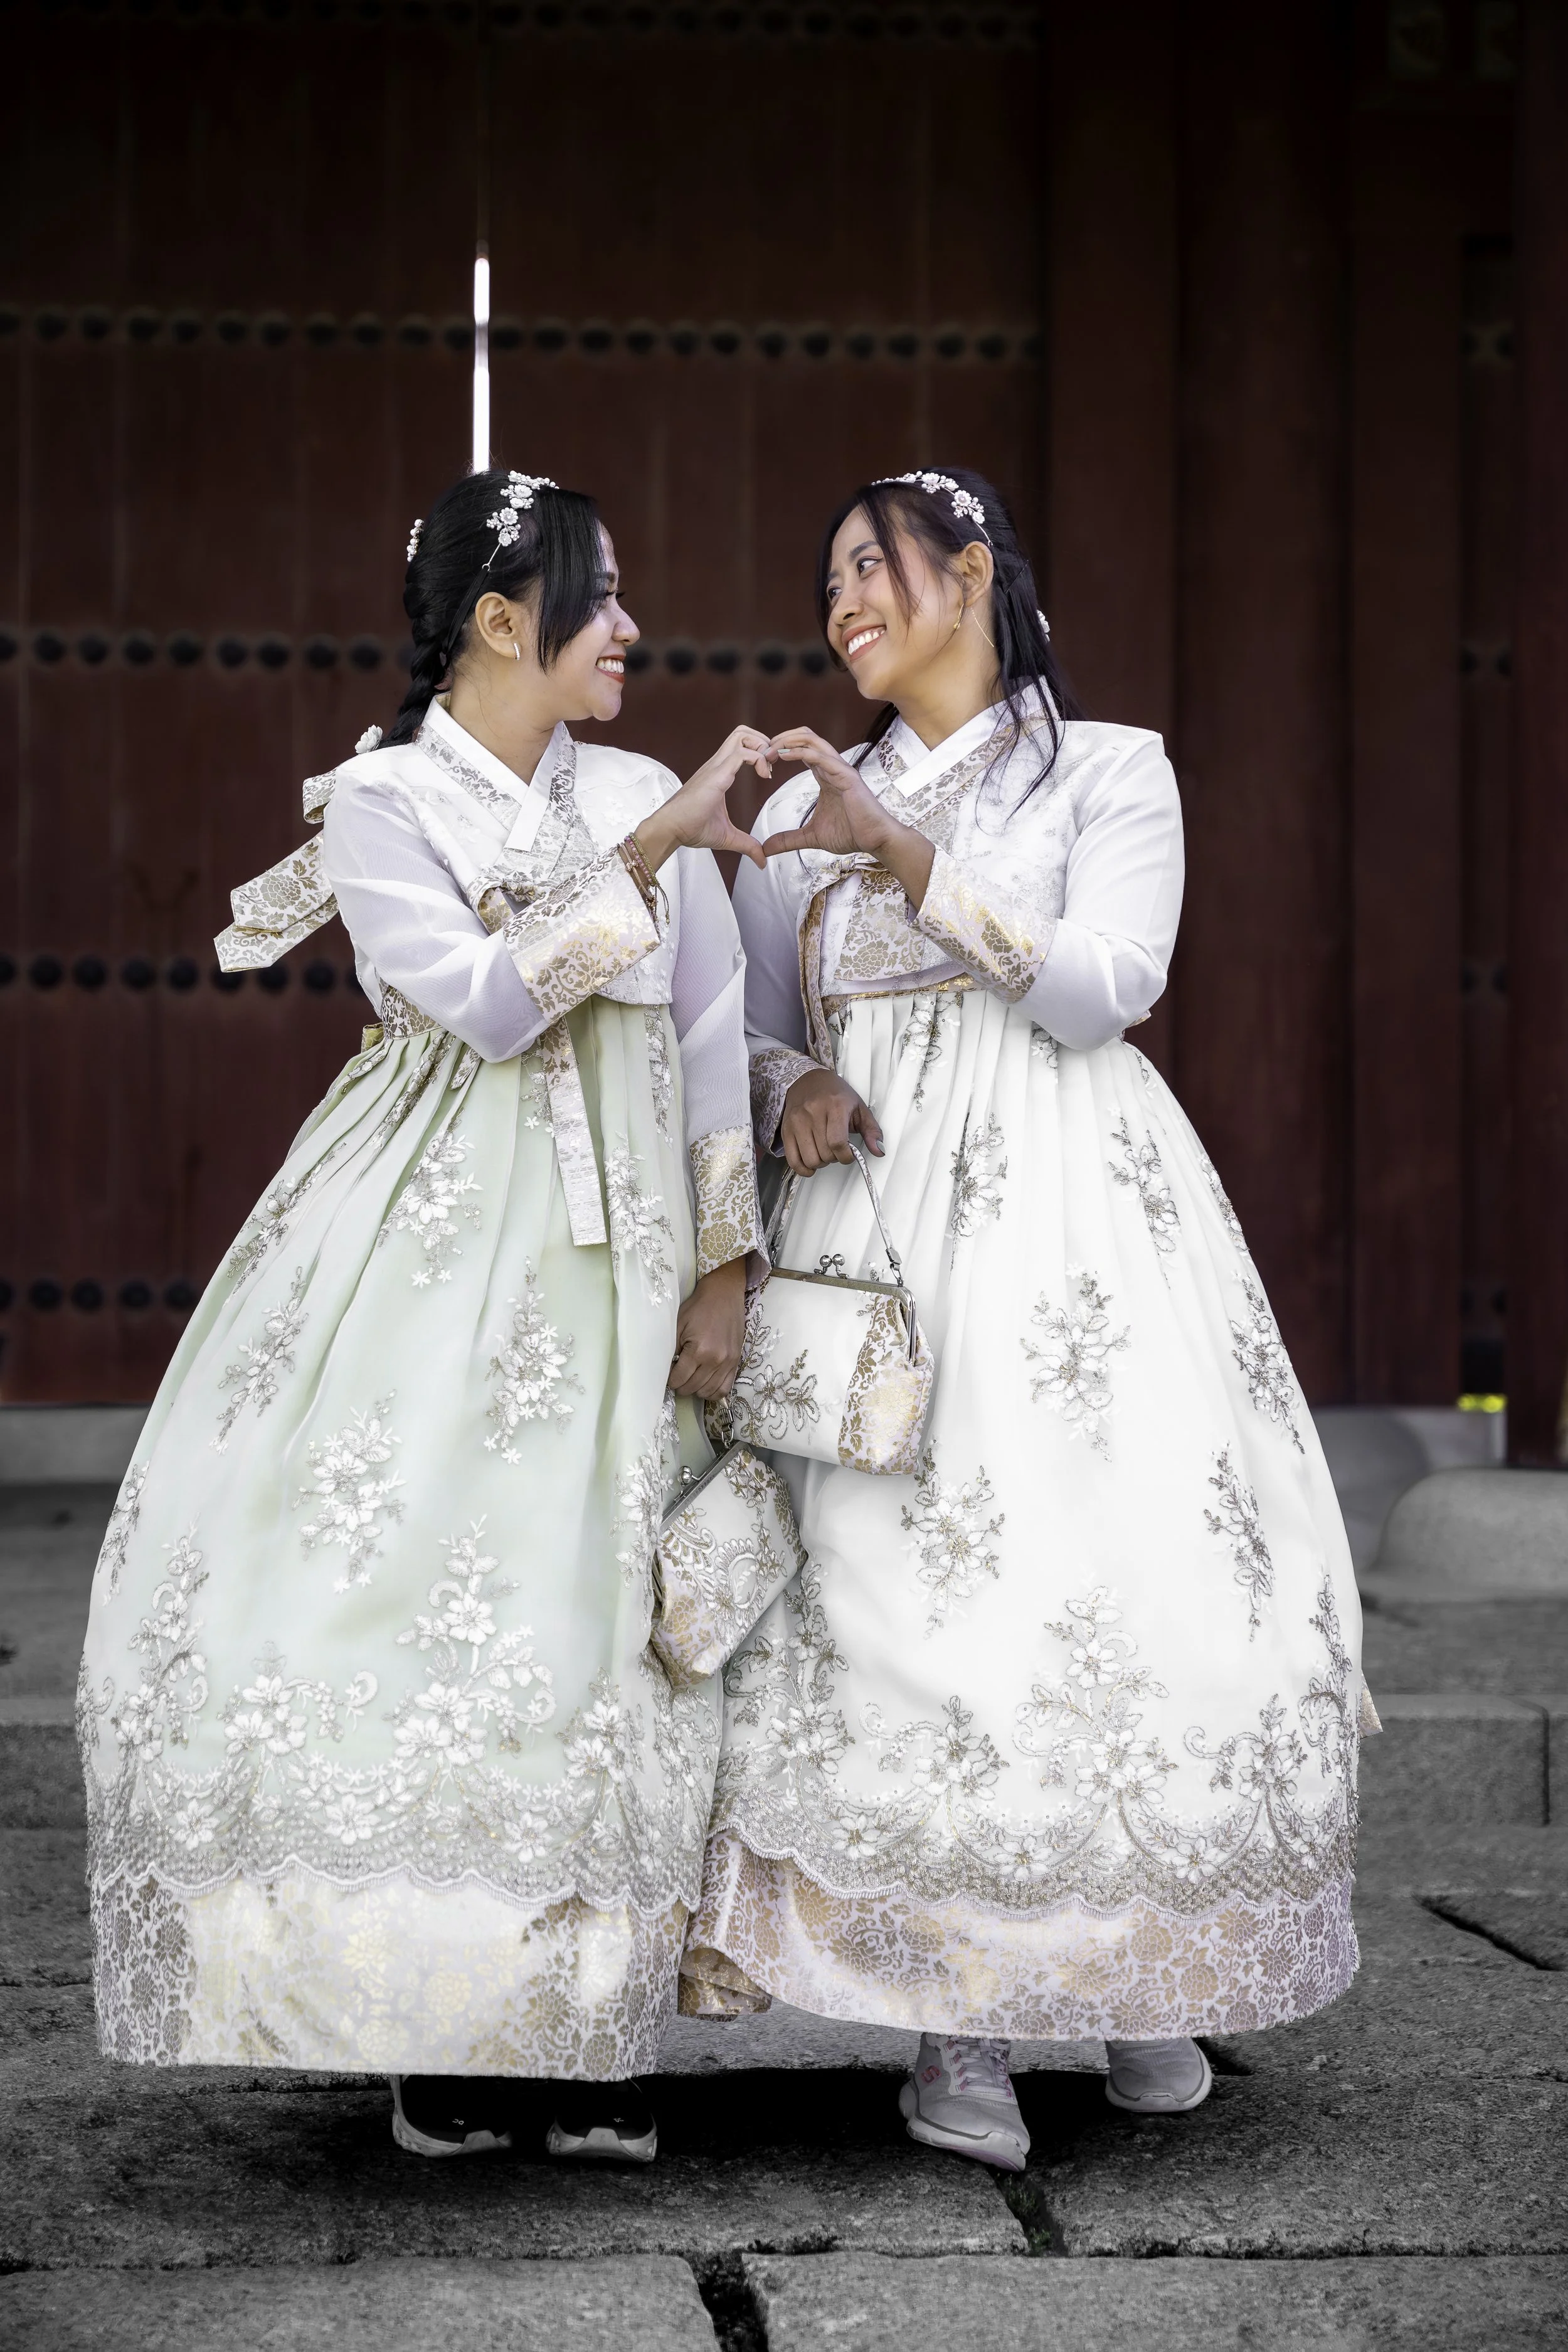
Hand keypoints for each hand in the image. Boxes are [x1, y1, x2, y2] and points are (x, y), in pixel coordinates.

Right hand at [634, 727, 772, 876]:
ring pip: (742, 735)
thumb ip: (747, 845)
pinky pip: (743, 754)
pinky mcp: (716, 774)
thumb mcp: (727, 837)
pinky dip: (758, 759)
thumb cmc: (691, 828)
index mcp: (718, 772)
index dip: (760, 752)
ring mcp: (715, 766)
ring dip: (761, 747)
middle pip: (742, 732)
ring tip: (767, 769)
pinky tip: (763, 776)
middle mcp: (717, 764)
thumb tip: (761, 860)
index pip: (741, 745)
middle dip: (763, 742)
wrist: (671, 829)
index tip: (767, 773)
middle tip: (770, 764)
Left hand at [669, 1257, 748, 1398]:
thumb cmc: (698, 1307)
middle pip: (693, 1387)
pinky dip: (713, 1392)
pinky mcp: (736, 1361)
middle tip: (676, 1378)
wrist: (725, 1294)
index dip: (670, 1381)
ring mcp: (728, 1362)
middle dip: (681, 1386)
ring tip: (689, 1380)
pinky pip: (725, 1388)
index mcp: (699, 1350)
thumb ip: (672, 1350)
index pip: (679, 1379)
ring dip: (695, 1390)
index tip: (667, 1376)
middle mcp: (715, 1360)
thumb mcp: (678, 1325)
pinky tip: (704, 1385)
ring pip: (708, 1391)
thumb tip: (667, 1370)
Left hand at [760, 728, 894, 859]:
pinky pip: (821, 756)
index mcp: (825, 775)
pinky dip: (800, 752)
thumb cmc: (851, 834)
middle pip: (806, 736)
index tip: (763, 760)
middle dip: (782, 739)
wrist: (875, 840)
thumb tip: (766, 848)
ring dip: (787, 741)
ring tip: (769, 751)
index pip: (802, 749)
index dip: (781, 749)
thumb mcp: (811, 837)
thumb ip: (788, 839)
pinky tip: (783, 756)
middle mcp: (832, 767)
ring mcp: (840, 768)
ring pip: (812, 740)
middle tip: (762, 751)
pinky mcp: (846, 776)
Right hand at [779, 1068, 884, 1176]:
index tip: (849, 1154)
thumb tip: (879, 1151)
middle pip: (825, 1154)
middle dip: (835, 1158)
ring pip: (810, 1159)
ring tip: (824, 1151)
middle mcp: (814, 1113)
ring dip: (821, 1162)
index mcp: (835, 1106)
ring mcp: (797, 1122)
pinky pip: (793, 1160)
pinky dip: (803, 1168)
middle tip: (836, 1148)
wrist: (808, 1080)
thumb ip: (872, 1131)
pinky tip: (811, 1163)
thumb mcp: (859, 1108)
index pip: (838, 1143)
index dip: (846, 1156)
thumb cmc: (835, 1094)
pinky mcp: (786, 1130)